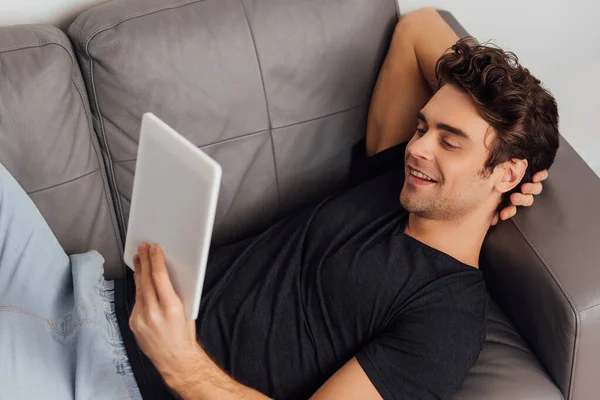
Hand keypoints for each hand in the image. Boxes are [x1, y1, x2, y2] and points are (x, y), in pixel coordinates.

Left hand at [130, 242, 200, 382]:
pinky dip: (139, 290)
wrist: (175, 360)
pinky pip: (136, 302)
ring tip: (138, 259)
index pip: (160, 278)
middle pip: (146, 280)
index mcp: (171, 308)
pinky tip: (140, 281)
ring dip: (138, 273)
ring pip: (138, 290)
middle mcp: (154, 314)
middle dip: (144, 261)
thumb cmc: (184, 335)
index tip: (154, 249)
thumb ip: (175, 293)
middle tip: (142, 247)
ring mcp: (141, 320)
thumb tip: (167, 274)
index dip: (156, 260)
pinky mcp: (134, 324)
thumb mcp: (186, 310)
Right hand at [491, 169, 548, 225]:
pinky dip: (540, 176)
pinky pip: (543, 175)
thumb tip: (492, 221)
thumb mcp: (496, 192)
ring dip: (530, 189)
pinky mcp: (537, 173)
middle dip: (520, 200)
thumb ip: (495, 205)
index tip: (503, 215)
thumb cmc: (500, 178)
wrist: (510, 162)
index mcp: (514, 198)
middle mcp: (524, 192)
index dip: (509, 212)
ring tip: (524, 188)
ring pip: (536, 189)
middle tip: (513, 198)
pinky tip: (535, 177)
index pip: (513, 208)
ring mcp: (531, 182)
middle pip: (527, 199)